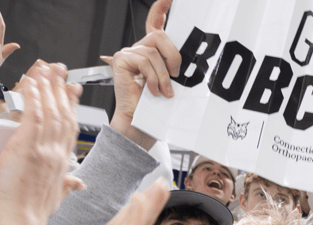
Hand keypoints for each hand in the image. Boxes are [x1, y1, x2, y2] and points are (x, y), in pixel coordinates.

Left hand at [0, 64, 83, 224]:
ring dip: (47, 87)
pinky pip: (33, 116)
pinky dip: (33, 98)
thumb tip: (79, 184)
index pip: (71, 129)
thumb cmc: (34, 215)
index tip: (72, 91)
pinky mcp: (28, 149)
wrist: (22, 224)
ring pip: (51, 112)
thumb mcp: (56, 199)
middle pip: (64, 115)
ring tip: (45, 69)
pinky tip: (31, 83)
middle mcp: (57, 155)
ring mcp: (44, 151)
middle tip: (60, 70)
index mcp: (63, 164)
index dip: (72, 106)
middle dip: (62, 89)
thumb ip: (68, 186)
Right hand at [105, 0, 179, 147]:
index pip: (155, 23)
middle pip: (159, 35)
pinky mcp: (121, 61)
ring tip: (164, 92)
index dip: (161, 9)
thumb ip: (175, 67)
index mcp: (152, 53)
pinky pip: (144, 60)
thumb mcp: (172, 83)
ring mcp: (129, 54)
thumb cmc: (155, 109)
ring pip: (153, 52)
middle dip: (173, 56)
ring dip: (163, 75)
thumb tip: (191, 61)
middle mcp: (139, 50)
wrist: (139, 125)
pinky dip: (152, 78)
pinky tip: (152, 91)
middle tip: (176, 74)